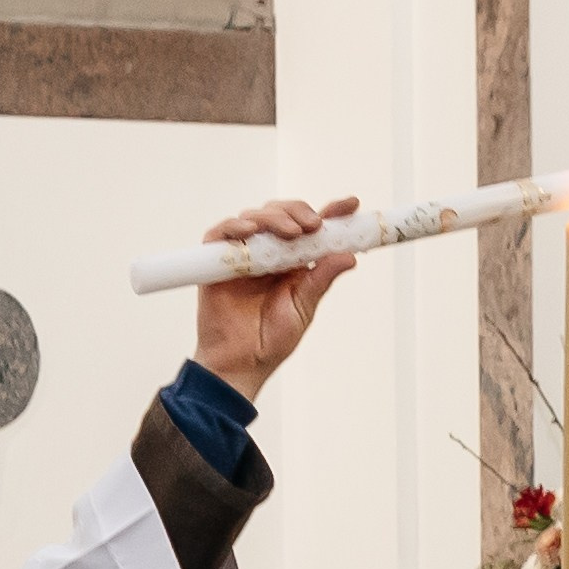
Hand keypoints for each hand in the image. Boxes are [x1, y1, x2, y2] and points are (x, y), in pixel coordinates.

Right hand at [194, 195, 358, 403]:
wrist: (240, 364)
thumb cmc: (271, 341)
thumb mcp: (303, 307)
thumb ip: (321, 279)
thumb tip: (349, 256)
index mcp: (292, 261)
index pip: (311, 228)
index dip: (331, 213)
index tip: (350, 204)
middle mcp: (268, 252)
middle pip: (282, 213)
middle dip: (298, 211)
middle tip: (313, 225)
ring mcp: (243, 255)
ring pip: (255, 217)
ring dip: (274, 217)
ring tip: (290, 231)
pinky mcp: (217, 262)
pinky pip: (222, 233)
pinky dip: (235, 226)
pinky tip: (250, 230)